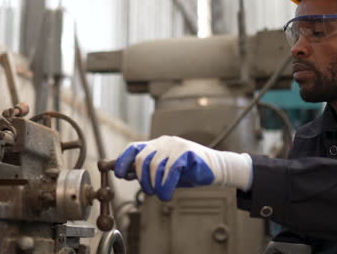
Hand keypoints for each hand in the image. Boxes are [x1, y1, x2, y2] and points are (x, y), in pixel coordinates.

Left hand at [113, 135, 252, 200]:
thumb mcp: (165, 169)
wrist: (216, 168)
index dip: (123, 160)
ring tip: (160, 194)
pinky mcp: (186, 153)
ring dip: (154, 185)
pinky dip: (165, 186)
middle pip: (141, 158)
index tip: (119, 174)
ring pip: (154, 166)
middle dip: (141, 179)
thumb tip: (126, 174)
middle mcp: (164, 142)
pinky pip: (170, 170)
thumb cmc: (189, 171)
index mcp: (156, 144)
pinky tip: (166, 194)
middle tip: (149, 191)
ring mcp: (175, 146)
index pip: (133, 148)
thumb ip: (148, 170)